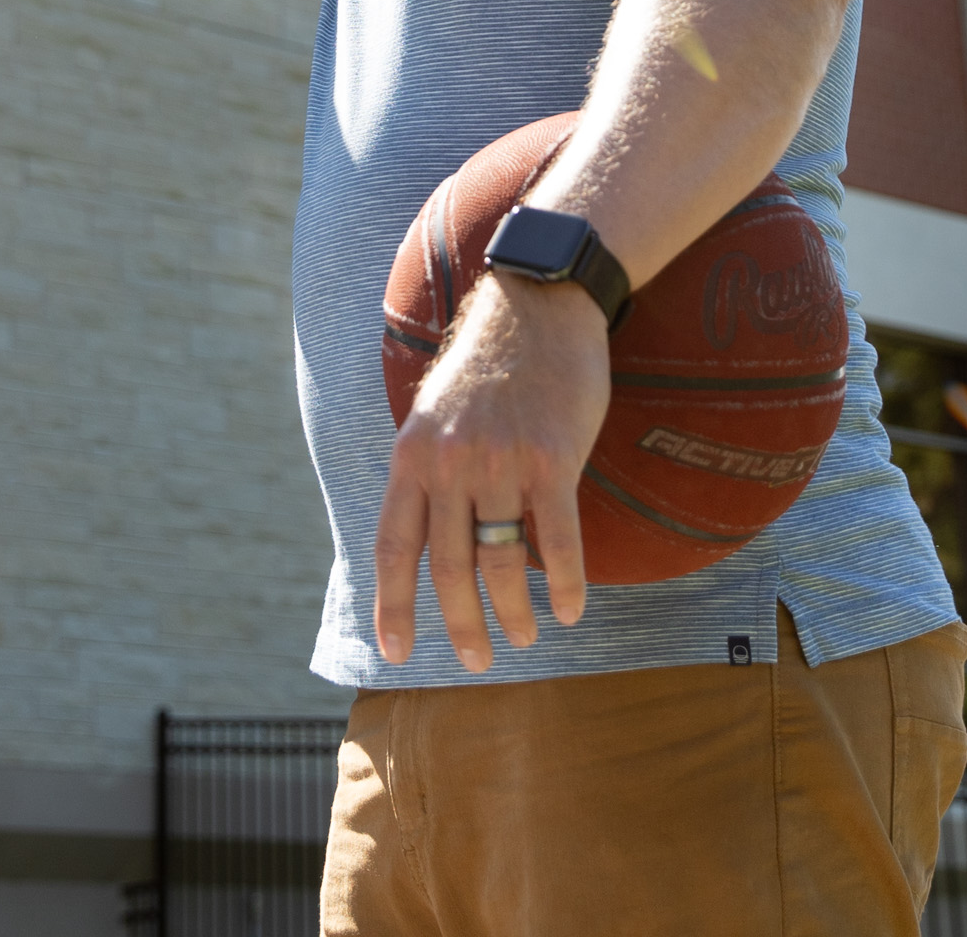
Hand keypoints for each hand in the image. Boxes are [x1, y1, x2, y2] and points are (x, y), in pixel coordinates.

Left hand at [374, 271, 609, 671]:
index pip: (395, 545)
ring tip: (524, 637)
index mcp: (413, 454)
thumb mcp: (436, 412)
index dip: (394, 603)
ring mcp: (499, 462)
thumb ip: (431, 470)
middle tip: (477, 660)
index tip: (398, 651)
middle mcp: (449, 463)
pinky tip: (572, 610)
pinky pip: (557, 540)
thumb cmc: (489, 365)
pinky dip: (566, 584)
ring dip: (513, 612)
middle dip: (460, 623)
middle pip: (450, 567)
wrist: (536, 305)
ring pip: (502, 562)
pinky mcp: (550, 459)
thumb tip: (432, 536)